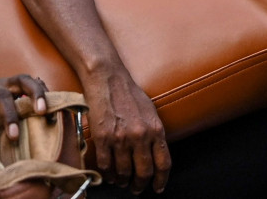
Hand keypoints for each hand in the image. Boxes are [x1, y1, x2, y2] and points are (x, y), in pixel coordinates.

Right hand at [83, 69, 169, 193]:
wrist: (107, 78)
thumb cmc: (128, 92)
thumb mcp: (150, 111)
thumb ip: (154, 132)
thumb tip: (155, 152)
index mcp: (155, 130)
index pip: (163, 164)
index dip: (161, 180)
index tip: (157, 187)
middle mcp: (140, 136)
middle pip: (144, 172)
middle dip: (140, 184)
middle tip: (136, 188)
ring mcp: (121, 138)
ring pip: (124, 171)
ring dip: (123, 181)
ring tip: (121, 181)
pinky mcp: (102, 137)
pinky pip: (106, 164)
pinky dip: (107, 173)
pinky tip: (108, 174)